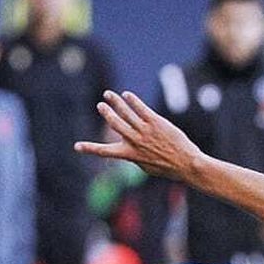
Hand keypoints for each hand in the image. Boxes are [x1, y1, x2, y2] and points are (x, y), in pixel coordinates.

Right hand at [75, 91, 203, 182]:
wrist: (186, 163)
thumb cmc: (167, 168)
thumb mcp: (147, 168)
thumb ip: (135, 158)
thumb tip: (129, 152)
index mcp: (130, 155)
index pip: (105, 152)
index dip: (90, 149)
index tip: (77, 147)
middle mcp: (135, 142)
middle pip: (115, 124)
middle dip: (106, 114)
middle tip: (100, 105)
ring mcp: (145, 131)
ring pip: (126, 114)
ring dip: (116, 102)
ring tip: (108, 94)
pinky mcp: (156, 122)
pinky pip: (141, 109)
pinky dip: (133, 101)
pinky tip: (127, 95)